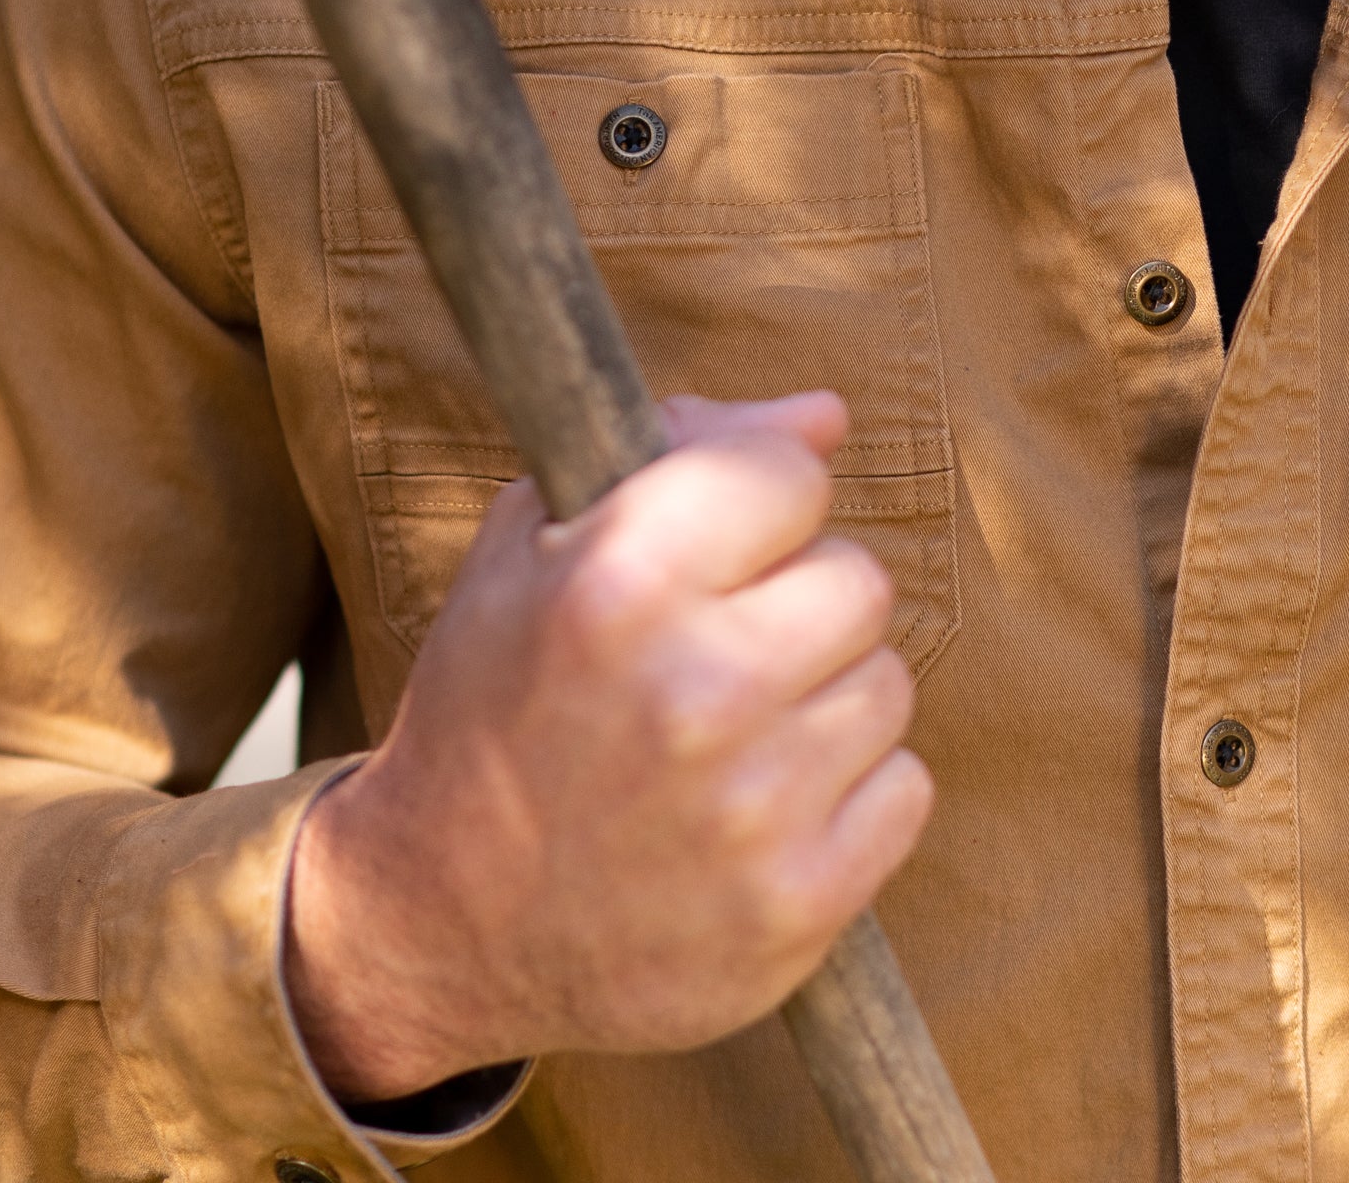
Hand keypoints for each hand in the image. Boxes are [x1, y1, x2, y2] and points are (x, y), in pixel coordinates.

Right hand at [283, 392, 932, 1101]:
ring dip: (827, 703)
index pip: (791, 474)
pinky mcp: (800, 902)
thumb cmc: (496, 717)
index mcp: (619, 586)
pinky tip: (767, 812)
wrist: (442, 932)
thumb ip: (683, 455)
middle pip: (860, 581)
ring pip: (888, 685)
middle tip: (725, 653)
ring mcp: (754, 808)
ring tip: (734, 740)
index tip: (723, 548)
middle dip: (802, 605)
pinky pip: (906, 790)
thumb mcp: (535, 555)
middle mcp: (695, 691)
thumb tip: (826, 415)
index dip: (762, 502)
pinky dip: (854, 798)